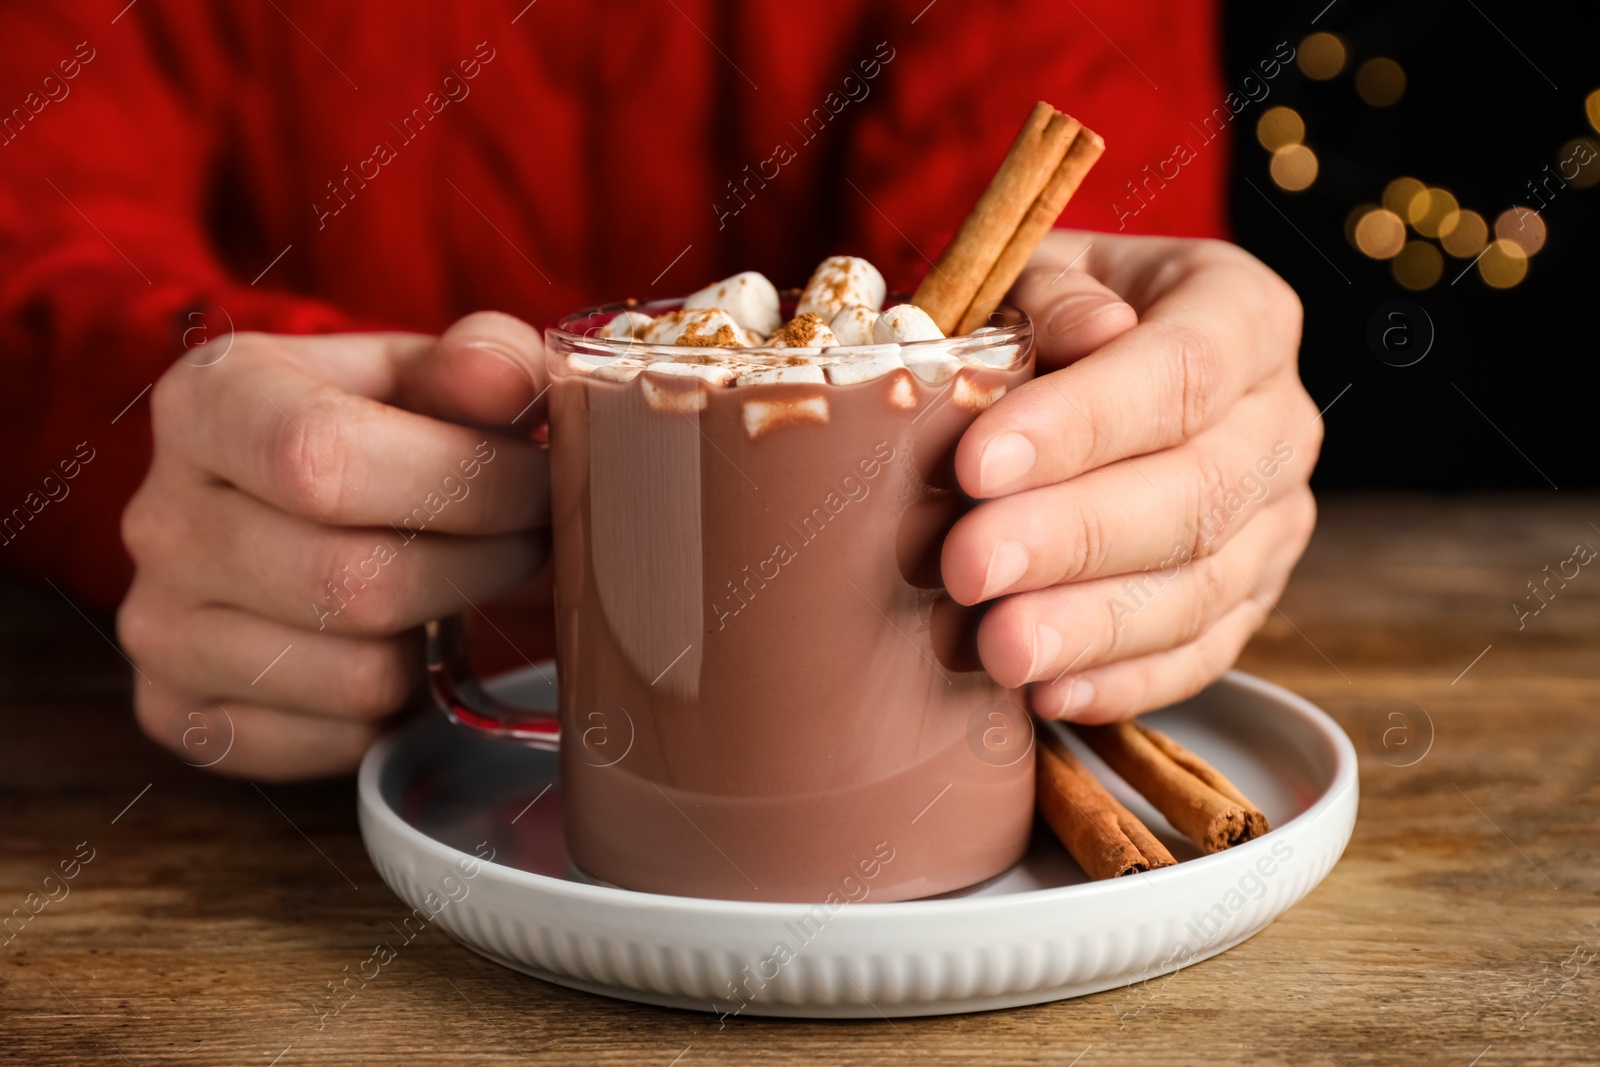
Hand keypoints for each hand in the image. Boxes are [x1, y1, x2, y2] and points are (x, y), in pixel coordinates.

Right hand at [117, 313, 549, 779]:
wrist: (296, 508)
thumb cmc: (379, 430)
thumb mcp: (428, 373)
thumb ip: (482, 362)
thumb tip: (505, 375)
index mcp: (207, 402)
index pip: (322, 458)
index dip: (463, 481)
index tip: (536, 480)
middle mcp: (160, 518)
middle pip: (354, 580)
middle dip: (481, 564)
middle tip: (528, 541)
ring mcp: (159, 629)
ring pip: (358, 675)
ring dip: (444, 637)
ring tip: (460, 585)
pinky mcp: (182, 715)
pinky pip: (338, 741)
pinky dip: (401, 705)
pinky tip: (402, 643)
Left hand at [941, 230, 1319, 720]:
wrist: (1087, 373)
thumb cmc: (1049, 318)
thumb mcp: (1038, 275)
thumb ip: (1054, 297)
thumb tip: (1095, 331)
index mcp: (1241, 313)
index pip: (1181, 370)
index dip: (1082, 422)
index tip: (976, 464)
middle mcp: (1281, 419)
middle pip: (1198, 490)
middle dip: (1075, 537)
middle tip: (967, 567)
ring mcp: (1277, 518)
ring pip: (1204, 587)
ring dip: (1093, 626)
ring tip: (996, 647)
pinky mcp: (1253, 598)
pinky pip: (1203, 653)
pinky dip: (1124, 681)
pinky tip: (1047, 693)